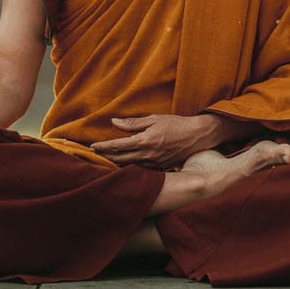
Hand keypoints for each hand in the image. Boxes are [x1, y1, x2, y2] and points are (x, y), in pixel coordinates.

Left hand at [91, 113, 222, 167]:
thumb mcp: (154, 119)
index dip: (103, 147)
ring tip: (107, 158)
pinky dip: (131, 166)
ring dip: (116, 162)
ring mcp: (154, 163)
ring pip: (129, 165)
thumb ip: (133, 123)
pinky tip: (125, 164)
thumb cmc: (176, 124)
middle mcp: (148, 154)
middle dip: (106, 156)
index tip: (92, 146)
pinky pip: (141, 169)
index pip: (117, 146)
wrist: (197, 136)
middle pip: (120, 158)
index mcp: (144, 141)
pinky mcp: (160, 168)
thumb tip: (114, 122)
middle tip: (95, 153)